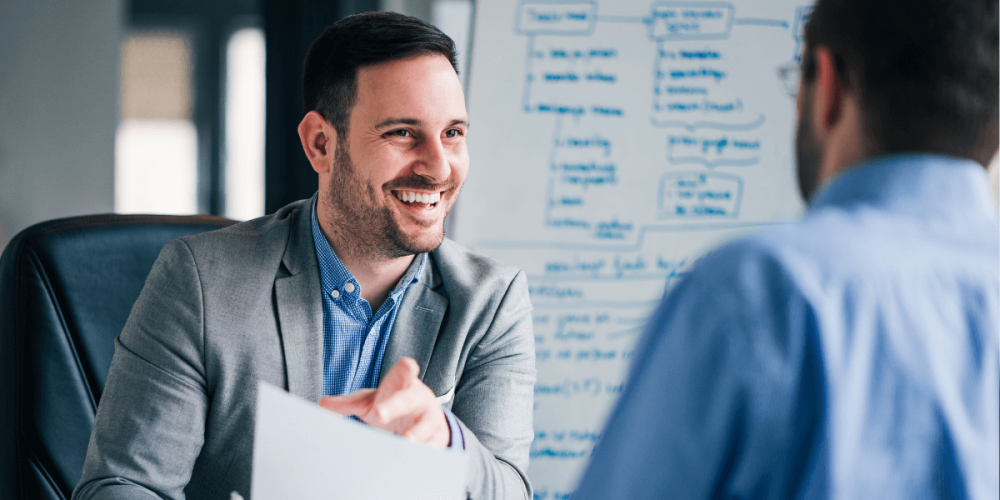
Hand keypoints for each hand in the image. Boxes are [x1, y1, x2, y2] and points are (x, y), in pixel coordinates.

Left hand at [319, 357, 450, 447]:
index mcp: (404, 384)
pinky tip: (412, 461)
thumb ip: (349, 403)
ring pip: (424, 427)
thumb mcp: (371, 401)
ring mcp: (429, 418)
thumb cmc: (393, 404)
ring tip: (405, 442)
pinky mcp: (436, 438)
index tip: (408, 366)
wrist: (426, 418)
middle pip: (409, 400)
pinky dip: (422, 454)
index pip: (406, 372)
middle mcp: (419, 399)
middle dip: (395, 406)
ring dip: (414, 436)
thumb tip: (322, 404)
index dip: (406, 369)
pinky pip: (430, 447)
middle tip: (379, 414)